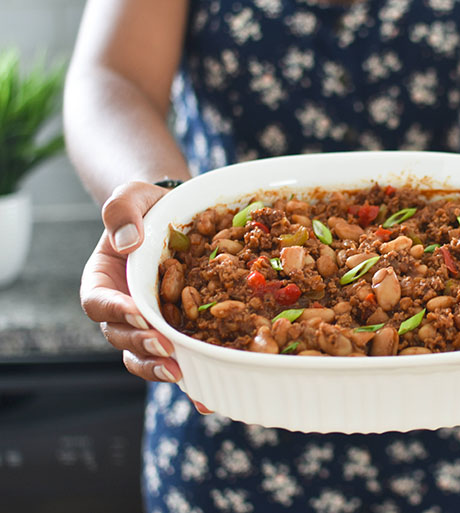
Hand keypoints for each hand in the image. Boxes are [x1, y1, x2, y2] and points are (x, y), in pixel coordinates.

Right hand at [81, 182, 182, 383]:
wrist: (179, 218)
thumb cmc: (150, 207)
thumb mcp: (132, 196)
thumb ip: (122, 210)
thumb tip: (127, 242)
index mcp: (104, 280)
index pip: (97, 302)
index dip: (115, 311)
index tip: (138, 312)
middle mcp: (123, 309)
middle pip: (121, 337)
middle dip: (142, 346)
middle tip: (166, 349)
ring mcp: (150, 323)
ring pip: (145, 355)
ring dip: (160, 367)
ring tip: (182, 372)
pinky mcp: (178, 330)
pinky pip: (179, 355)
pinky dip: (191, 373)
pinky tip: (208, 389)